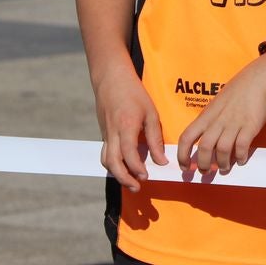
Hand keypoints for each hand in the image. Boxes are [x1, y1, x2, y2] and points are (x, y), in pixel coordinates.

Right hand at [93, 68, 167, 191]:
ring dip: (117, 174)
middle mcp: (112, 132)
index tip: (146, 176)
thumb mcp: (150, 112)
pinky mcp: (104, 133)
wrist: (111, 77)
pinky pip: (105, 153)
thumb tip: (161, 161)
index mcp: (126, 125)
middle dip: (124, 179)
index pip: (128, 154)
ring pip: (106, 160)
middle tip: (137, 188)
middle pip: (112, 162)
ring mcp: (105, 133)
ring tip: (131, 182)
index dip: (136, 168)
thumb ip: (155, 138)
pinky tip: (124, 167)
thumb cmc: (133, 93)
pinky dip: (113, 164)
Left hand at [176, 56, 265, 174]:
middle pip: (205, 147)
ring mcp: (234, 123)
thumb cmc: (237, 91)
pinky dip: (240, 156)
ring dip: (223, 163)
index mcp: (207, 115)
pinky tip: (241, 160)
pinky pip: (242, 146)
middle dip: (203, 164)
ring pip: (223, 150)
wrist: (259, 79)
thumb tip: (207, 142)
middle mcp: (218, 120)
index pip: (187, 137)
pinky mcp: (250, 126)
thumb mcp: (217, 104)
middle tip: (206, 172)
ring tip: (224, 168)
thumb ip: (211, 121)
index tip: (184, 167)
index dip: (182, 155)